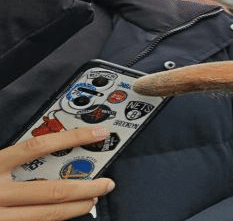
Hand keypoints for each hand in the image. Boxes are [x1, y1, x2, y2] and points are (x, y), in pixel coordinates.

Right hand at [0, 127, 114, 220]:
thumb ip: (19, 156)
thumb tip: (59, 147)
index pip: (39, 146)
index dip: (73, 138)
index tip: (98, 134)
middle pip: (53, 190)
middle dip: (87, 187)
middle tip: (107, 183)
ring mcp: (1, 216)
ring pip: (48, 214)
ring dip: (77, 207)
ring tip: (94, 198)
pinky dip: (57, 217)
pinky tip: (69, 211)